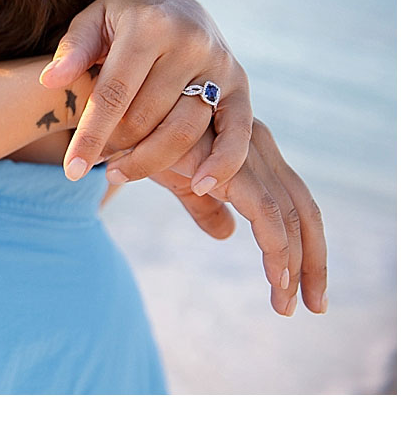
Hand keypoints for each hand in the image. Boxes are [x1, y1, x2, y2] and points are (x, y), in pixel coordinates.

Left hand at [40, 0, 250, 194]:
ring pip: (183, 132)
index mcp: (148, 27)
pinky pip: (237, 132)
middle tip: (95, 162)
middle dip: (115, 147)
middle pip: (146, 118)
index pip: (114, 94)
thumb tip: (51, 81)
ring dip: (149, 162)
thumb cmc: (123, 19)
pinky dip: (222, 163)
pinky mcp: (240, 85)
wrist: (176, 3)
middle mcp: (189, 44)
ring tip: (119, 171)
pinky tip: (200, 186)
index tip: (71, 169)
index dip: (91, 135)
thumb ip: (72, 50)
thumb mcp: (92, 20)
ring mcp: (219, 65)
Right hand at [145, 119, 327, 315]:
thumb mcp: (182, 180)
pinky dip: (274, 245)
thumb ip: (206, 207)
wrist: (111, 120)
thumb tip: (227, 234)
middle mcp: (258, 144)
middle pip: (303, 209)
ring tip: (284, 303)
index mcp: (251, 149)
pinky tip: (274, 277)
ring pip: (289, 216)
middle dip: (314, 262)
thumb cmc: (142, 141)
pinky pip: (265, 211)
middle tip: (314, 306)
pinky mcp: (228, 162)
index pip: (293, 202)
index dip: (306, 246)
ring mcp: (246, 150)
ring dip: (293, 265)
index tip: (302, 289)